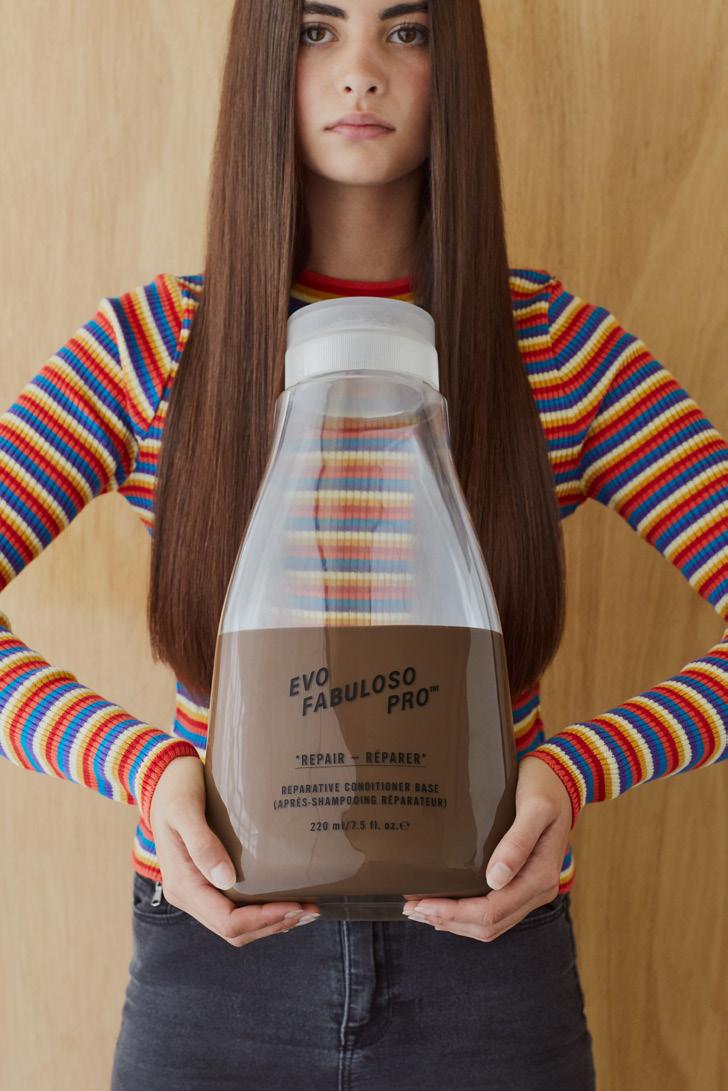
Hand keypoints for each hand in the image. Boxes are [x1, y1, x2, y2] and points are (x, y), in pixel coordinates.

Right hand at [148, 755, 320, 944]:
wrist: (164, 779)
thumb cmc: (176, 789)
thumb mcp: (184, 810)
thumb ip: (202, 843)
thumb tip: (225, 879)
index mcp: (183, 885)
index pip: (227, 921)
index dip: (264, 920)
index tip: (296, 905)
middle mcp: (189, 895)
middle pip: (235, 930)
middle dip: (274, 924)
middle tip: (310, 909)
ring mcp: (198, 890)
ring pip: (236, 925)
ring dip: (271, 922)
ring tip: (305, 909)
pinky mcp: (207, 881)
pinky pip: (235, 909)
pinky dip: (262, 912)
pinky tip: (285, 899)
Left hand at [401, 755, 573, 941]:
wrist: (561, 778)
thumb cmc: (545, 787)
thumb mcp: (535, 807)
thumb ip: (518, 841)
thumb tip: (495, 879)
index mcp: (541, 876)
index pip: (493, 910)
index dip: (456, 913)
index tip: (423, 905)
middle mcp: (538, 890)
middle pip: (490, 924)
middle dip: (449, 920)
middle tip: (412, 909)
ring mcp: (530, 889)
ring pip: (492, 924)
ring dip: (456, 922)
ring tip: (422, 911)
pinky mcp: (521, 882)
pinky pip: (495, 910)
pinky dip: (467, 914)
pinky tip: (445, 906)